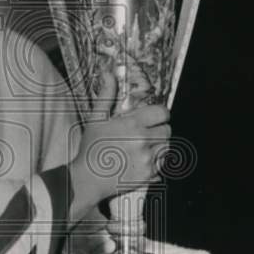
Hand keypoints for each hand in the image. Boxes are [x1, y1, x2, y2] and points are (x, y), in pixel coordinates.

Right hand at [71, 72, 169, 216]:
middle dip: (158, 129)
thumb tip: (109, 74)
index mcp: (133, 124)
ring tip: (142, 147)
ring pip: (166, 148)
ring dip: (158, 146)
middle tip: (144, 133)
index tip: (152, 117)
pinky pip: (162, 166)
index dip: (159, 114)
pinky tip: (141, 161)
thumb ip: (106, 95)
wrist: (87, 179)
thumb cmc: (91, 148)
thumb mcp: (96, 119)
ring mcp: (147, 160)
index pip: (162, 113)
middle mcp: (144, 141)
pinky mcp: (148, 176)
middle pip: (167, 131)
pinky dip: (156, 163)